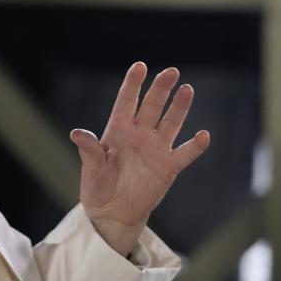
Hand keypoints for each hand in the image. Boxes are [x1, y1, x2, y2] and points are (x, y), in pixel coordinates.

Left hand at [71, 63, 210, 256]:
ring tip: (187, 90)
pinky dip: (195, 146)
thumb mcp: (91, 170)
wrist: (114, 214)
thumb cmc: (98, 188)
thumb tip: (76, 133)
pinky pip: (185, 153)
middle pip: (152, 106)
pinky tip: (203, 135)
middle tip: (171, 72)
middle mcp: (139, 135)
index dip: (133, 84)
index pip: (126, 102)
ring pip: (171, 122)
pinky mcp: (168, 167)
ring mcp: (156, 149)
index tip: (140, 66)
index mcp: (118, 131)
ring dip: (179, 107)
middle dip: (161, 89)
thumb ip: (89, 150)